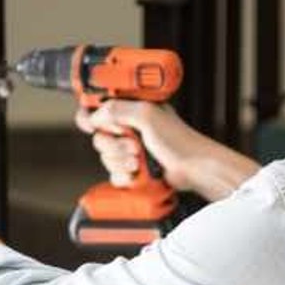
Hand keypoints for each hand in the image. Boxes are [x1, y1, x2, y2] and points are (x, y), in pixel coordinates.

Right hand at [74, 100, 256, 202]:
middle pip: (99, 136)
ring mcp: (131, 149)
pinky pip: (114, 174)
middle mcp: (130, 127)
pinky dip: (123, 176)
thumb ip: (118, 109)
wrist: (194, 169)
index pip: (99, 107)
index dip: (91, 117)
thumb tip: (96, 115)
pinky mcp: (133, 168)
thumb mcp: (148, 115)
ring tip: (140, 161)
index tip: (92, 125)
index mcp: (132, 108)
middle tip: (133, 145)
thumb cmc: (179, 141)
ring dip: (120, 161)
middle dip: (114, 145)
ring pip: (106, 157)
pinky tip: (137, 174)